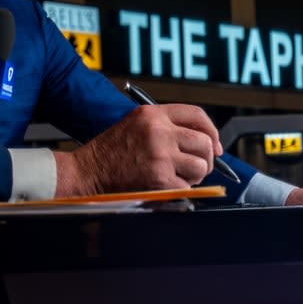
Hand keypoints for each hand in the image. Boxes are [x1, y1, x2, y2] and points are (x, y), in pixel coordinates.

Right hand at [55, 103, 221, 196]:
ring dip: (194, 175)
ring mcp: (160, 154)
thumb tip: (202, 141)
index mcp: (152, 114)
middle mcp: (158, 131)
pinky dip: (180, 189)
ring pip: (200, 165)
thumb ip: (165, 126)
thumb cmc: (110, 151)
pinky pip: (188, 185)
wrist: (88, 170)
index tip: (214, 145)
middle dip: (205, 158)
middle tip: (194, 166)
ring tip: (177, 176)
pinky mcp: (160, 177)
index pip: (196, 114)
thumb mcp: (135, 124)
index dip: (211, 131)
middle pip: (204, 142)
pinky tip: (164, 185)